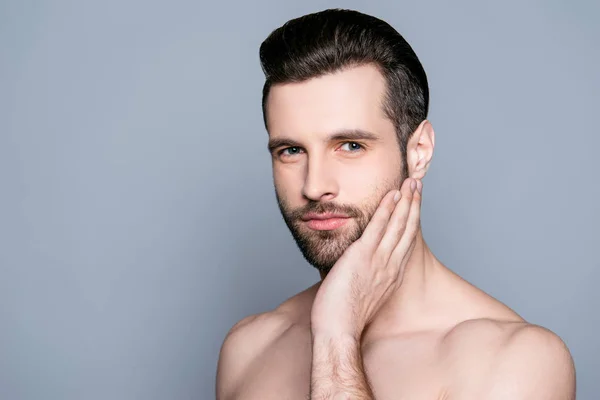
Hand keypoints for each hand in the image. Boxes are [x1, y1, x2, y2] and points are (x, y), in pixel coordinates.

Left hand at [310, 178, 422, 339]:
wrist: (339, 327)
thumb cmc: (345, 316)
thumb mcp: (364, 294)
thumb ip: (367, 278)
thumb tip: (360, 269)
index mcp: (391, 275)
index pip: (406, 241)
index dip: (412, 220)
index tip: (414, 205)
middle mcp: (390, 265)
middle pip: (407, 229)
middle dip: (414, 205)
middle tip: (418, 185)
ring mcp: (379, 259)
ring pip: (397, 224)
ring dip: (405, 201)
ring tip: (410, 183)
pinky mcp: (363, 255)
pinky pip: (377, 227)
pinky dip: (386, 209)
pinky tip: (391, 195)